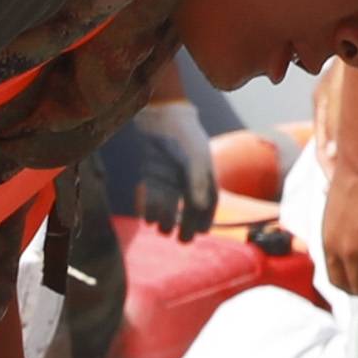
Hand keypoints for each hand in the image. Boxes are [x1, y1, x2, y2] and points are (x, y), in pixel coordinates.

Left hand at [97, 107, 218, 241]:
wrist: (160, 116)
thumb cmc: (183, 136)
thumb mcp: (194, 159)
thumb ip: (197, 183)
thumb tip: (199, 207)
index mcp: (204, 175)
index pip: (209, 202)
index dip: (206, 219)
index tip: (201, 233)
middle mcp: (187, 178)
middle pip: (188, 208)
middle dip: (185, 225)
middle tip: (182, 241)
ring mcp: (169, 176)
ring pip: (169, 204)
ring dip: (166, 218)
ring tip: (162, 229)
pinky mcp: (152, 174)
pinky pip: (152, 195)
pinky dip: (150, 208)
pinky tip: (148, 219)